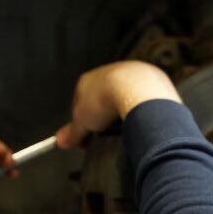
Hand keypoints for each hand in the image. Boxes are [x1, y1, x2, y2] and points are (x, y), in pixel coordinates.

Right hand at [55, 60, 181, 148]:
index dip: (82, 123)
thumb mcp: (82, 122)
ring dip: (122, 112)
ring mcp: (131, 74)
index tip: (85, 139)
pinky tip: (140, 122)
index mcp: (88, 80)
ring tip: (124, 130)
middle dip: (103, 118)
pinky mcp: (151, 79)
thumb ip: (72, 132)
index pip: (80, 103)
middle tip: (105, 136)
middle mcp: (109, 72)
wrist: (137, 90)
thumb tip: (61, 141)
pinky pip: (143, 98)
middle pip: (103, 99)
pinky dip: (141, 110)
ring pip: (124, 97)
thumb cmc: (106, 100)